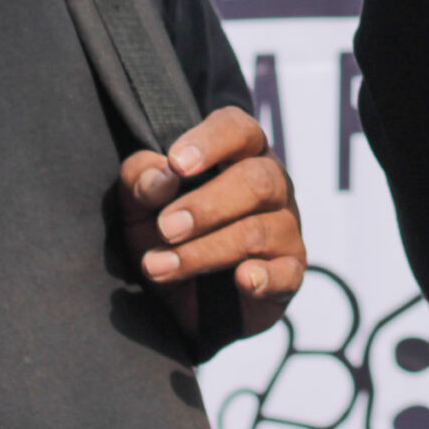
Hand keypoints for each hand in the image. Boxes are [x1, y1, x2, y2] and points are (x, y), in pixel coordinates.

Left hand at [118, 107, 304, 339]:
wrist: (183, 298)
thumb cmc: (169, 234)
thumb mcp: (138, 206)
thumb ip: (141, 181)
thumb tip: (161, 176)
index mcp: (239, 155)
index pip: (240, 130)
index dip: (211, 142)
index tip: (177, 164)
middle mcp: (272, 185)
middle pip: (257, 180)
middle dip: (207, 206)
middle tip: (166, 228)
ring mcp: (285, 228)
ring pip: (259, 231)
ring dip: (204, 251)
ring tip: (160, 267)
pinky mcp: (290, 271)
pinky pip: (287, 272)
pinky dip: (263, 277)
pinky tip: (240, 280)